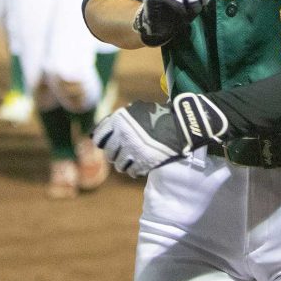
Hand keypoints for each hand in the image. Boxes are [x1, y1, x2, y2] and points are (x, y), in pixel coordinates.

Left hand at [92, 92, 228, 176]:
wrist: (182, 124)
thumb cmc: (160, 114)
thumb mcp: (138, 109)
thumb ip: (120, 118)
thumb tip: (101, 129)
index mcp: (118, 120)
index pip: (99, 137)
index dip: (102, 142)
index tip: (107, 145)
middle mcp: (122, 135)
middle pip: (109, 153)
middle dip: (115, 154)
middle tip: (124, 153)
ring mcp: (132, 150)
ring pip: (119, 165)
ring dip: (125, 164)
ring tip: (133, 161)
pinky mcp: (143, 162)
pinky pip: (132, 172)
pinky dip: (135, 170)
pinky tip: (140, 166)